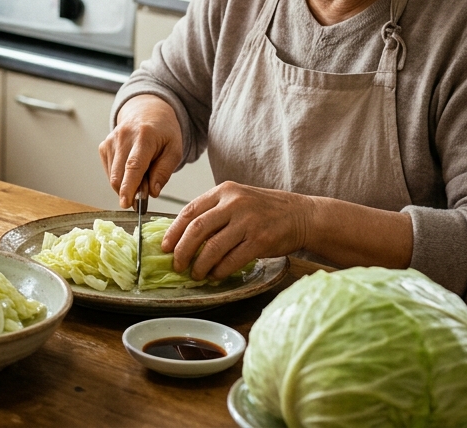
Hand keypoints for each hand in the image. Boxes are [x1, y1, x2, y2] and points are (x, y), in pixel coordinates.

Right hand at [99, 94, 184, 208]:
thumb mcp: (174, 150)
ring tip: (141, 177)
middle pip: (119, 174)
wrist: (147, 112)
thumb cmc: (163, 132)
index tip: (126, 204)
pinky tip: (130, 170)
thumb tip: (152, 192)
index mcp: (144, 136)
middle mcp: (124, 137)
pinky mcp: (104, 146)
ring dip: (125, 185)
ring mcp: (111, 141)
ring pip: (113, 176)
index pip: (133, 166)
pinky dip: (120, 178)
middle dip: (128, 193)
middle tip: (141, 198)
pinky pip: (109, 172)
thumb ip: (164, 171)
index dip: (129, 187)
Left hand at [161, 181, 314, 280]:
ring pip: (212, 247)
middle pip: (196, 229)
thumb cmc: (264, 210)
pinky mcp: (260, 240)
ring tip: (196, 274)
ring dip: (200, 265)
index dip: (173, 232)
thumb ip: (213, 211)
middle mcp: (234, 203)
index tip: (165, 247)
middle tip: (177, 265)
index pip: (189, 211)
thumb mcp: (237, 199)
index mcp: (224, 191)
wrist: (301, 214)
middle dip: (182, 251)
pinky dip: (219, 270)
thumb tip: (182, 235)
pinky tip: (215, 275)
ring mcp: (248, 222)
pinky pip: (232, 259)